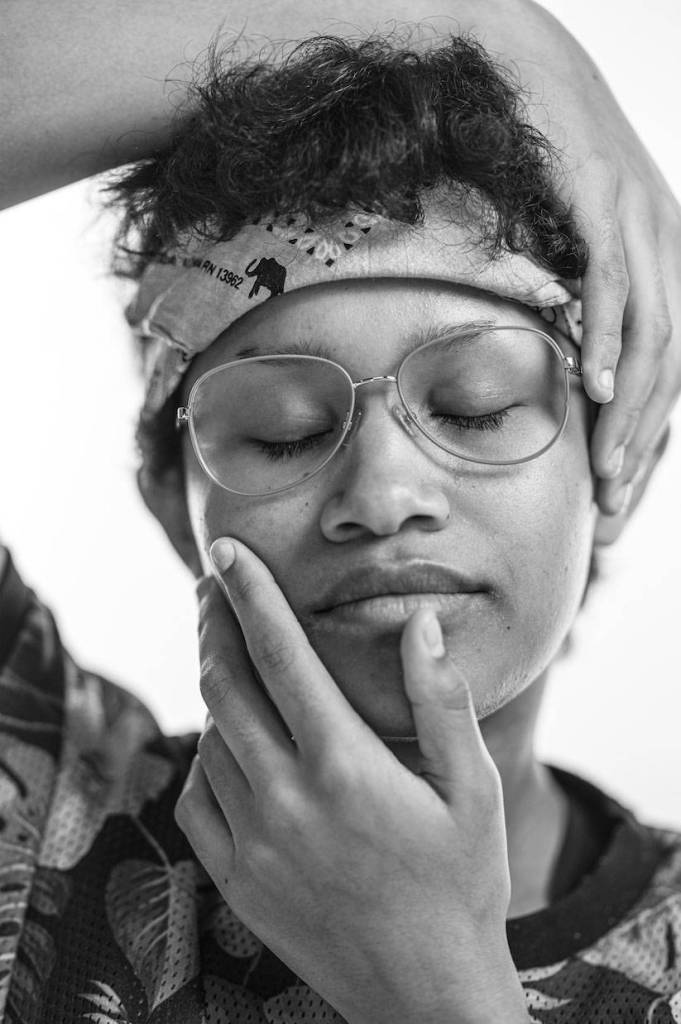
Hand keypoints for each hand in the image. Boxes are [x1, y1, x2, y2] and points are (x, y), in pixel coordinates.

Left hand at [175, 537, 528, 1023]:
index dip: (249, 594)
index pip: (279, 656)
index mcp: (344, 766)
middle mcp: (286, 799)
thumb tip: (420, 623)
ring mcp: (253, 843)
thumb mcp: (473, 789)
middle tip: (214, 586)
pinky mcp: (236, 879)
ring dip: (216, 687)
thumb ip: (443, 702)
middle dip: (214, 623)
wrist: (425, 993)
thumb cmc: (461, 884)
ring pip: (210, 738)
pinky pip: (198, 796)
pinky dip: (208, 755)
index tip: (226, 551)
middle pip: (225, 685)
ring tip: (232, 657)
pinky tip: (231, 744)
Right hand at [565, 115, 680, 518]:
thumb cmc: (550, 166)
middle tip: (615, 501)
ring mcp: (643, 222)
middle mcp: (672, 248)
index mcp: (672, 265)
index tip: (623, 494)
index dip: (653, 436)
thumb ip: (589, 307)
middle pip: (673, 366)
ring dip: (628, 409)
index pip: (674, 370)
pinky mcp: (605, 201)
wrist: (532, 72)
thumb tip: (570, 369)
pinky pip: (612, 282)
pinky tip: (590, 384)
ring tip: (606, 466)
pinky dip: (603, 338)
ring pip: (651, 336)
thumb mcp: (579, 250)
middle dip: (644, 440)